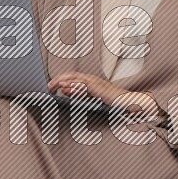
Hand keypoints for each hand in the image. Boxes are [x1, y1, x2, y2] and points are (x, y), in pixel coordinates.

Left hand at [47, 71, 164, 119]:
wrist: (128, 102)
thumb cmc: (113, 103)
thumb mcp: (93, 98)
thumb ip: (80, 95)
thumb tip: (66, 92)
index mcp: (91, 81)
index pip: (73, 77)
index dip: (61, 80)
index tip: (51, 86)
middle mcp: (92, 79)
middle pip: (72, 75)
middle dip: (59, 79)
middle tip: (49, 86)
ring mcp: (96, 83)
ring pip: (76, 78)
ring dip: (63, 81)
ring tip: (53, 86)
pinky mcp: (99, 88)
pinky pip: (84, 85)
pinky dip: (74, 86)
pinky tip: (66, 89)